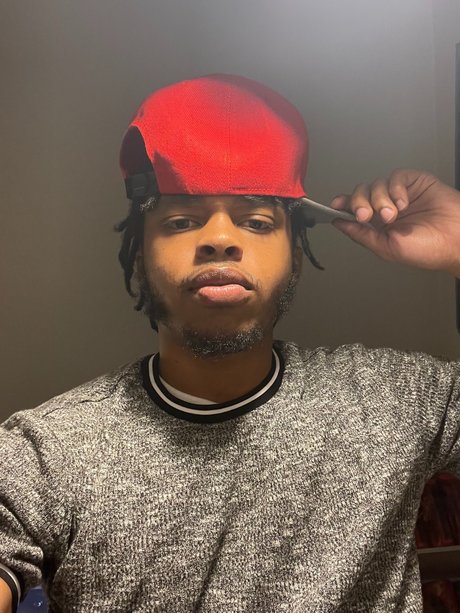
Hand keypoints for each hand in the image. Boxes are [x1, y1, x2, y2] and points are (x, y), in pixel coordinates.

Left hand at [330, 169, 459, 277]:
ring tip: (393, 214)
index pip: (354, 208)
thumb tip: (338, 224)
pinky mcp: (415, 182)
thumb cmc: (428, 250)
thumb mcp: (386, 247)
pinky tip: (403, 203)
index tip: (335, 205)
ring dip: (380, 199)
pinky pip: (396, 177)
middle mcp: (387, 207)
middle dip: (359, 202)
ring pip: (376, 184)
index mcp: (378, 224)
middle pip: (361, 193)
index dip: (343, 204)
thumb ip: (361, 235)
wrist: (457, 241)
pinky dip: (395, 189)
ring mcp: (400, 194)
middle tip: (365, 215)